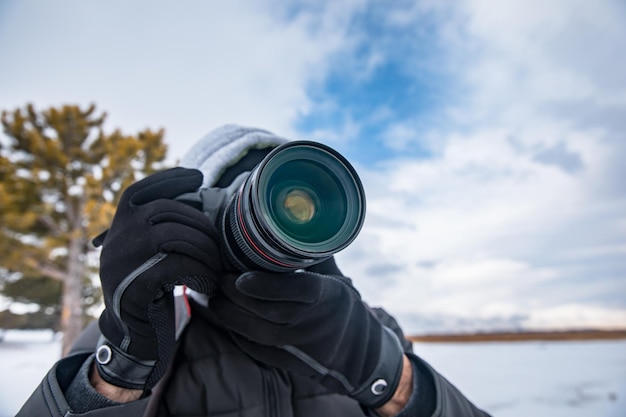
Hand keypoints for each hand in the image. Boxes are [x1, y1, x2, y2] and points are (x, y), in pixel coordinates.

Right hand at [95, 167, 220, 390]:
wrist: (133, 338)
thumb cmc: (153, 292)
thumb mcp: (151, 255)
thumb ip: (163, 228)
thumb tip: (200, 197)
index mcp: (117, 228)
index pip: (139, 190)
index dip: (168, 179)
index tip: (197, 175)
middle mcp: (115, 240)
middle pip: (166, 210)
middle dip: (201, 223)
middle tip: (221, 244)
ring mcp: (121, 261)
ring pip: (174, 235)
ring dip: (205, 250)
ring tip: (216, 267)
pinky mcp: (134, 285)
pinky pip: (177, 265)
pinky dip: (200, 273)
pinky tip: (208, 285)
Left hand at [210, 268, 403, 408]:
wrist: (360, 356)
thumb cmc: (343, 308)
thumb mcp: (337, 280)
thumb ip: (314, 257)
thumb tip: (292, 223)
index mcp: (328, 297)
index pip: (297, 291)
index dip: (266, 285)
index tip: (241, 277)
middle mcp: (313, 323)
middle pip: (269, 311)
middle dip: (237, 295)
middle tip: (220, 278)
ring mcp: (300, 348)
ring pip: (257, 333)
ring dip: (230, 315)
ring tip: (215, 298)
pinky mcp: (289, 364)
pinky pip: (256, 350)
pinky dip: (237, 334)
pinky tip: (225, 318)